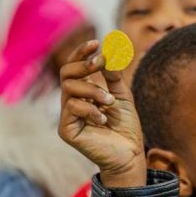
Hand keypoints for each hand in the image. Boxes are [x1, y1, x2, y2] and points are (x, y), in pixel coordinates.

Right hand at [58, 40, 145, 187]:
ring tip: (110, 101)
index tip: (96, 43)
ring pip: (69, 89)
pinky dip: (90, 109)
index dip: (81, 53)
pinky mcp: (66, 131)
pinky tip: (103, 119)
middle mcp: (72, 102)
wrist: (129, 153)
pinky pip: (71, 109)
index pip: (74, 67)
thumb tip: (109, 51)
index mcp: (83, 92)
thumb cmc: (125, 127)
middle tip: (100, 63)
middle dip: (83, 65)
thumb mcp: (123, 95)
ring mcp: (67, 117)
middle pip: (66, 73)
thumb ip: (114, 76)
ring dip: (93, 90)